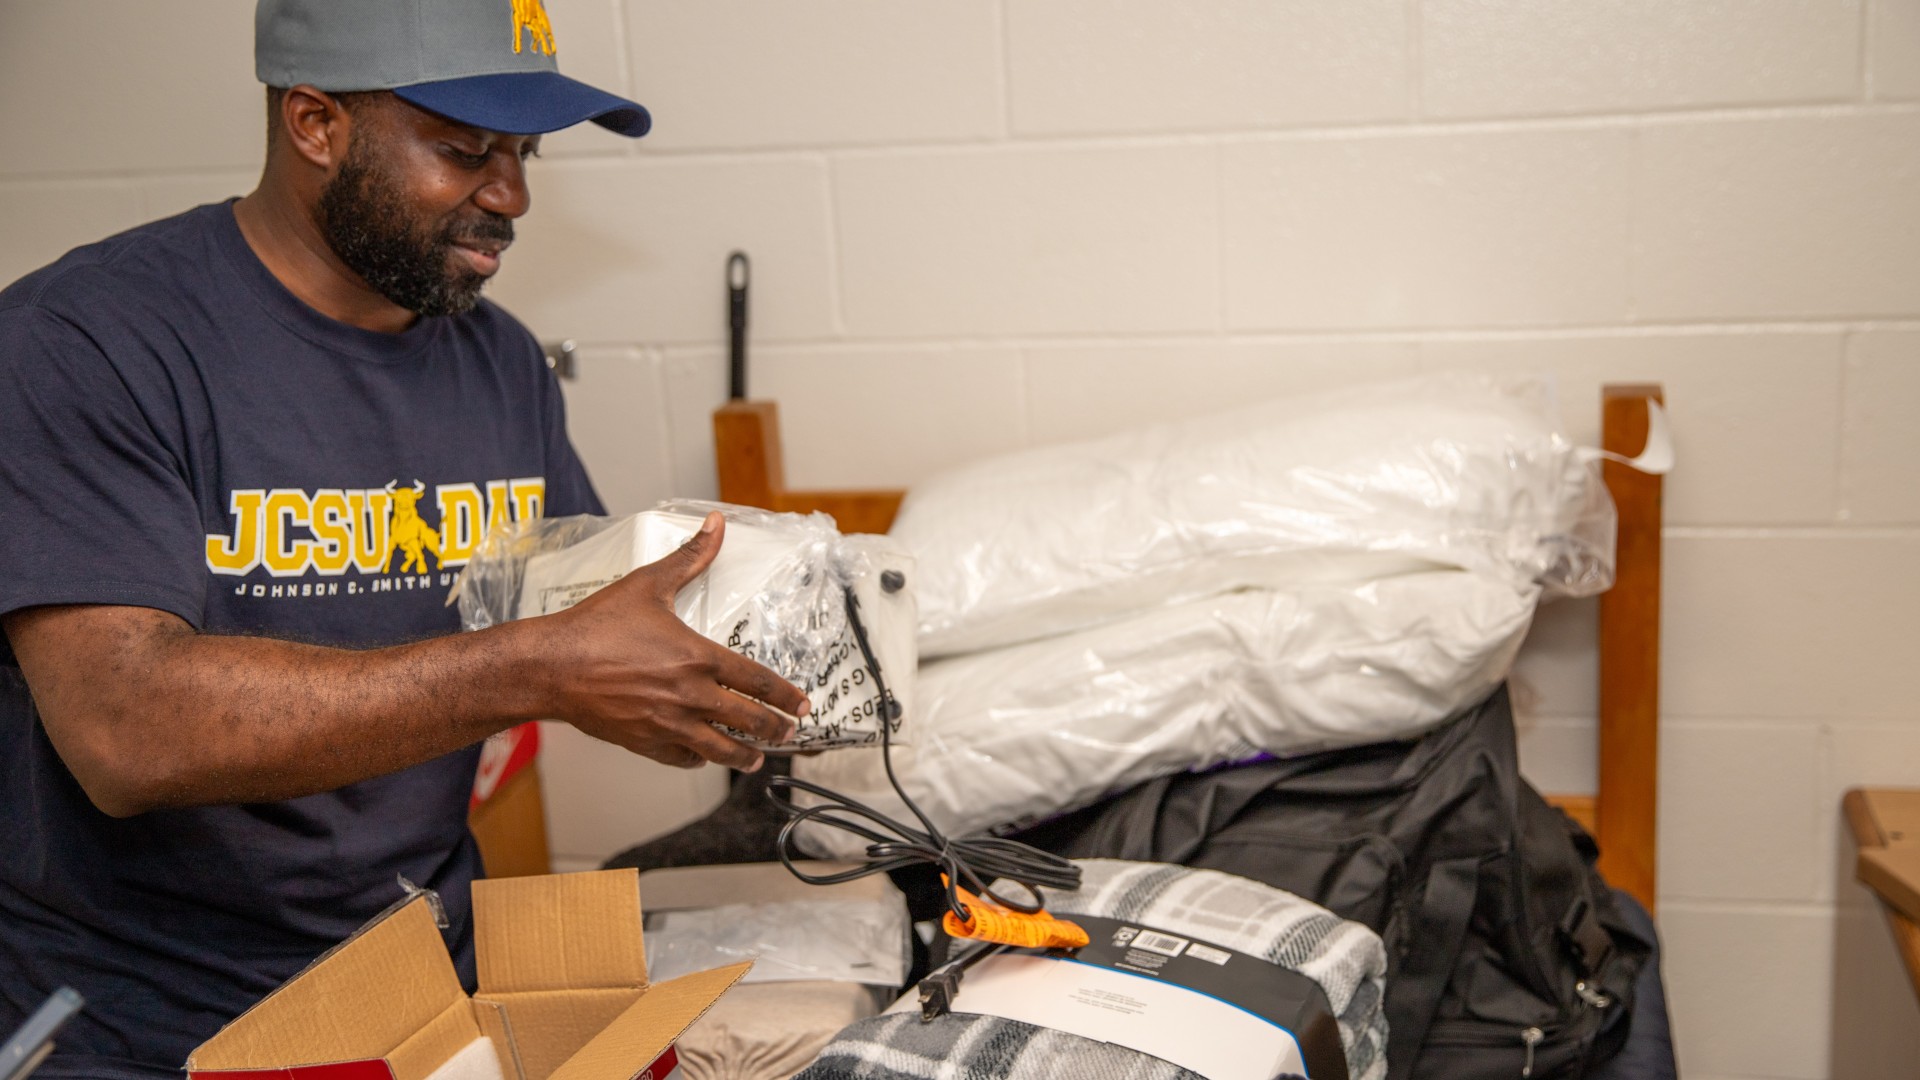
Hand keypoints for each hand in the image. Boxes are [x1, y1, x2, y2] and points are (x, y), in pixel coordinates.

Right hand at [544, 511, 808, 771]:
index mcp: (697, 658)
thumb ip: (689, 557)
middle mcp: (689, 696)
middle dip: (775, 730)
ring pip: (720, 750)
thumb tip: (715, 525)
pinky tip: (704, 756)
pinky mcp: (645, 742)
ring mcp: (668, 724)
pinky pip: (683, 759)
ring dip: (745, 756)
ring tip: (757, 758)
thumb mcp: (648, 584)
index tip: (801, 705)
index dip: (785, 695)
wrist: (550, 666)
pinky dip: (699, 759)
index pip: (757, 681)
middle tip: (789, 733)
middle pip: (748, 721)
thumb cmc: (595, 627)